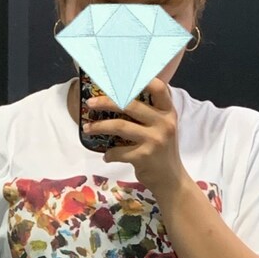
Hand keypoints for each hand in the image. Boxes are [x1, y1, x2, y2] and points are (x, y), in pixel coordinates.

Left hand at [83, 77, 189, 199]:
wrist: (171, 180)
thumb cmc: (162, 151)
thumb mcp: (164, 127)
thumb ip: (151, 112)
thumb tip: (122, 95)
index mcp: (168, 112)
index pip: (158, 87)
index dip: (141, 79)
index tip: (120, 77)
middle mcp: (164, 123)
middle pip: (130, 104)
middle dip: (106, 101)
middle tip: (90, 103)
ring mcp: (154, 139)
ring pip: (120, 126)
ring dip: (100, 126)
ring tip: (88, 128)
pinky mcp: (144, 156)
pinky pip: (118, 151)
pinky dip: (109, 154)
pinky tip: (106, 156)